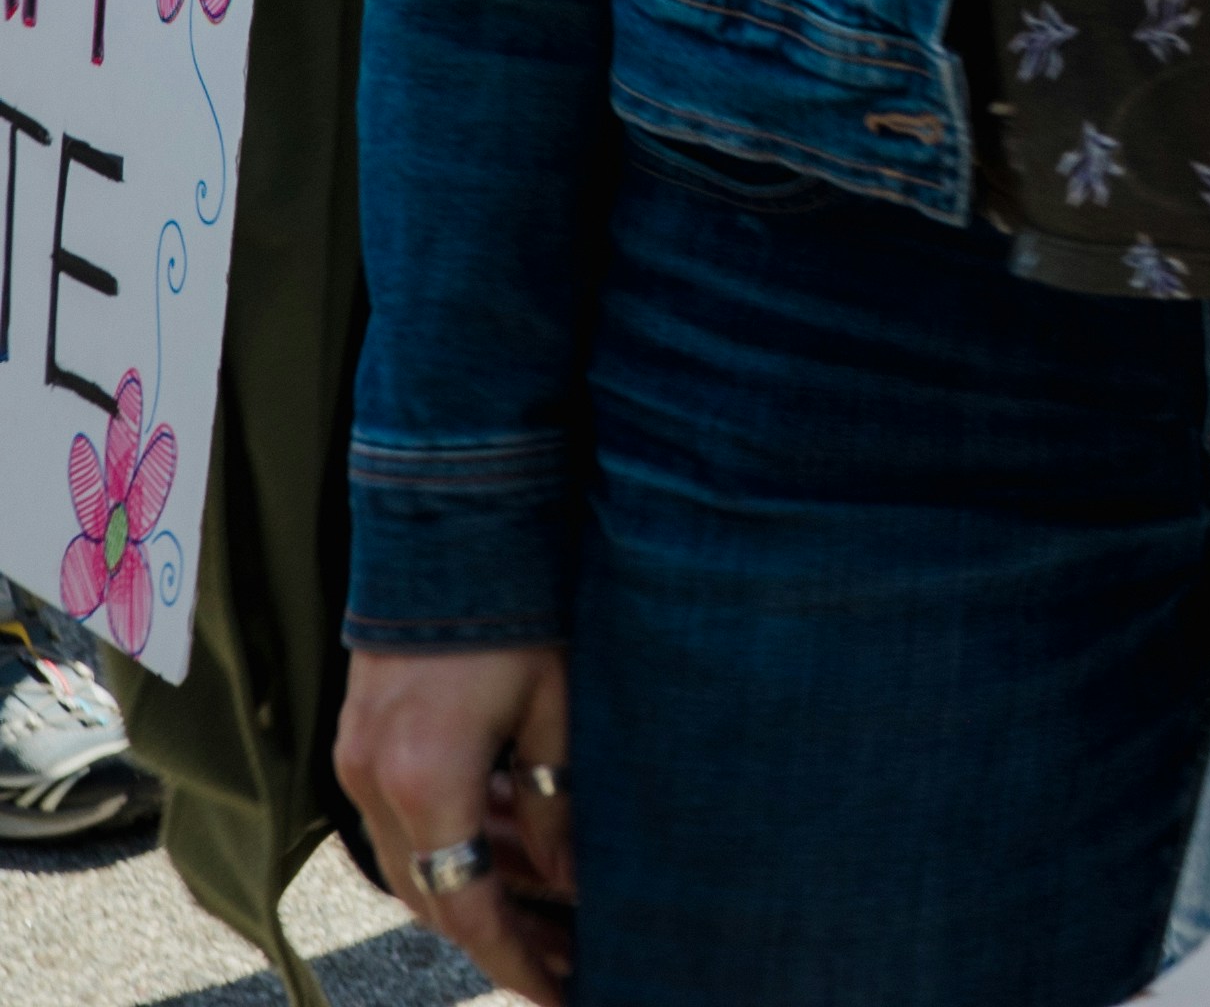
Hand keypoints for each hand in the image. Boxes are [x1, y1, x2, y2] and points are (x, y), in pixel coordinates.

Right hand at [343, 644, 573, 994]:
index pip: (470, 908)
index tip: (563, 992)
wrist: (447, 529)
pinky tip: (515, 853)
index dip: (516, 960)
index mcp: (426, 780)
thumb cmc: (515, 610)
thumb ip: (556, 804)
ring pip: (415, 866)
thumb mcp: (555, 710)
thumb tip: (572, 882)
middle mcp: (374, 784)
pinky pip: (404, 824)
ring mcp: (356, 764)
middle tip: (568, 964)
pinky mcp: (358, 743)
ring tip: (555, 915)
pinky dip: (456, 847)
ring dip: (477, 894)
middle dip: (501, 940)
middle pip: (434, 899)